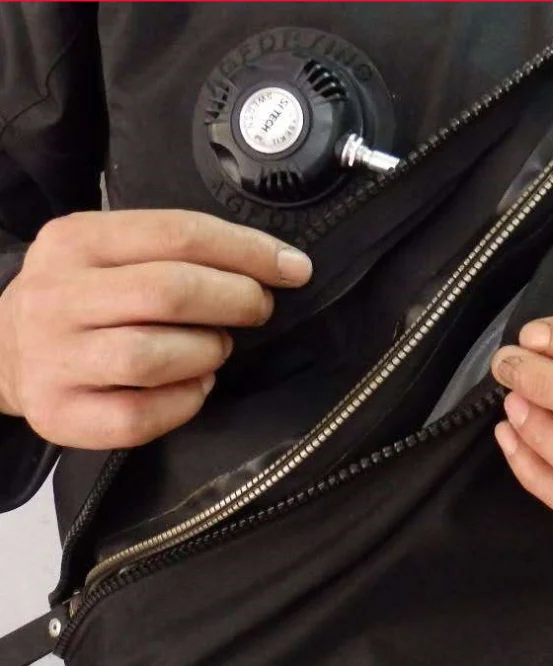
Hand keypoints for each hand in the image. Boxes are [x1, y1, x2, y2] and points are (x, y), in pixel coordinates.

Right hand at [0, 210, 311, 448]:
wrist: (4, 347)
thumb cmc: (84, 296)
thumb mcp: (113, 251)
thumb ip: (178, 251)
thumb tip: (275, 267)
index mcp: (78, 240)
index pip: (178, 234)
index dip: (249, 251)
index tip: (294, 268)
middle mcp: (57, 296)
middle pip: (170, 292)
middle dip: (236, 300)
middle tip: (258, 308)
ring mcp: (53, 359)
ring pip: (152, 356)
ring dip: (207, 351)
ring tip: (217, 346)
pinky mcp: (59, 414)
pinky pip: (138, 416)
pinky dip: (185, 402)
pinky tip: (197, 386)